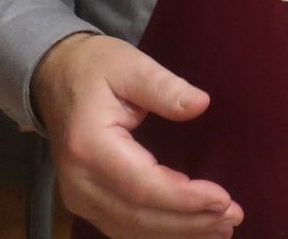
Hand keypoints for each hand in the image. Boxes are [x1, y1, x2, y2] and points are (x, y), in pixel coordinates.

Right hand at [33, 33, 243, 236]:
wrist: (54, 78)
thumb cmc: (95, 68)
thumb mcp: (130, 65)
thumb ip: (164, 86)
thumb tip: (200, 104)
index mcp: (89, 146)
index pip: (142, 185)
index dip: (184, 198)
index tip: (224, 199)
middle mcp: (79, 181)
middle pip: (138, 215)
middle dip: (189, 222)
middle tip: (233, 217)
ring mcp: (78, 196)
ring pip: (130, 228)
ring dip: (178, 232)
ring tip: (221, 228)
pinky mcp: (85, 201)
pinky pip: (123, 226)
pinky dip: (158, 232)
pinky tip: (189, 229)